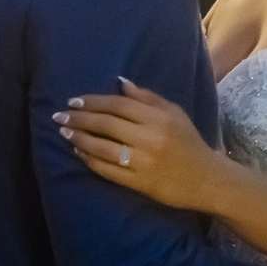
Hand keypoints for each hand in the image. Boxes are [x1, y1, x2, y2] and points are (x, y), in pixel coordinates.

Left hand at [56, 81, 222, 211]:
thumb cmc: (189, 142)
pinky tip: (79, 153)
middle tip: (60, 116)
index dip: (93, 102)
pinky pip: (108, 170)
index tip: (73, 101)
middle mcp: (149, 138)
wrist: (206, 179)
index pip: (118, 105)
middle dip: (79, 119)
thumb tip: (120, 82)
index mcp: (158, 118)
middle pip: (106, 125)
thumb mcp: (175, 114)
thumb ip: (147, 98)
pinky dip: (90, 160)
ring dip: (80, 139)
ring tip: (64, 133)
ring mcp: (143, 162)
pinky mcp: (139, 183)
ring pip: (103, 148)